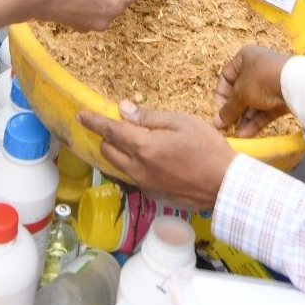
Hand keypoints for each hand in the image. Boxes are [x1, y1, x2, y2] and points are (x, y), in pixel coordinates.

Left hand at [78, 101, 234, 211]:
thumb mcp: (182, 122)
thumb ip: (150, 117)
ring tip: (135, 142)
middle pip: (109, 151)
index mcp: (144, 147)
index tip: (80, 115)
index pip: (110, 131)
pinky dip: (134, 165)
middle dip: (108, 136)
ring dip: (119, 152)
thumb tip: (124, 110)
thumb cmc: (207, 148)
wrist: (224, 186)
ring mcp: (144, 184)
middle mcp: (138, 168)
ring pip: (119, 166)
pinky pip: (133, 176)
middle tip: (121, 125)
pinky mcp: (153, 194)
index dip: (93, 122)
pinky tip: (152, 159)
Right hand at [213, 46, 290, 136]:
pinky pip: (265, 110)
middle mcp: (258, 68)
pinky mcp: (281, 97)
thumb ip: (228, 108)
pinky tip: (246, 135)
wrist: (296, 84)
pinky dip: (256, 121)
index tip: (218, 109)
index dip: (220, 93)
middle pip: (240, 91)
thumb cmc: (262, 80)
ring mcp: (270, 83)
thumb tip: (216, 122)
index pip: (226, 75)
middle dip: (233, 110)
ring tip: (234, 134)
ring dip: (243, 119)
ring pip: (253, 103)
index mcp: (245, 57)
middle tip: (225, 126)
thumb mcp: (240, 93)